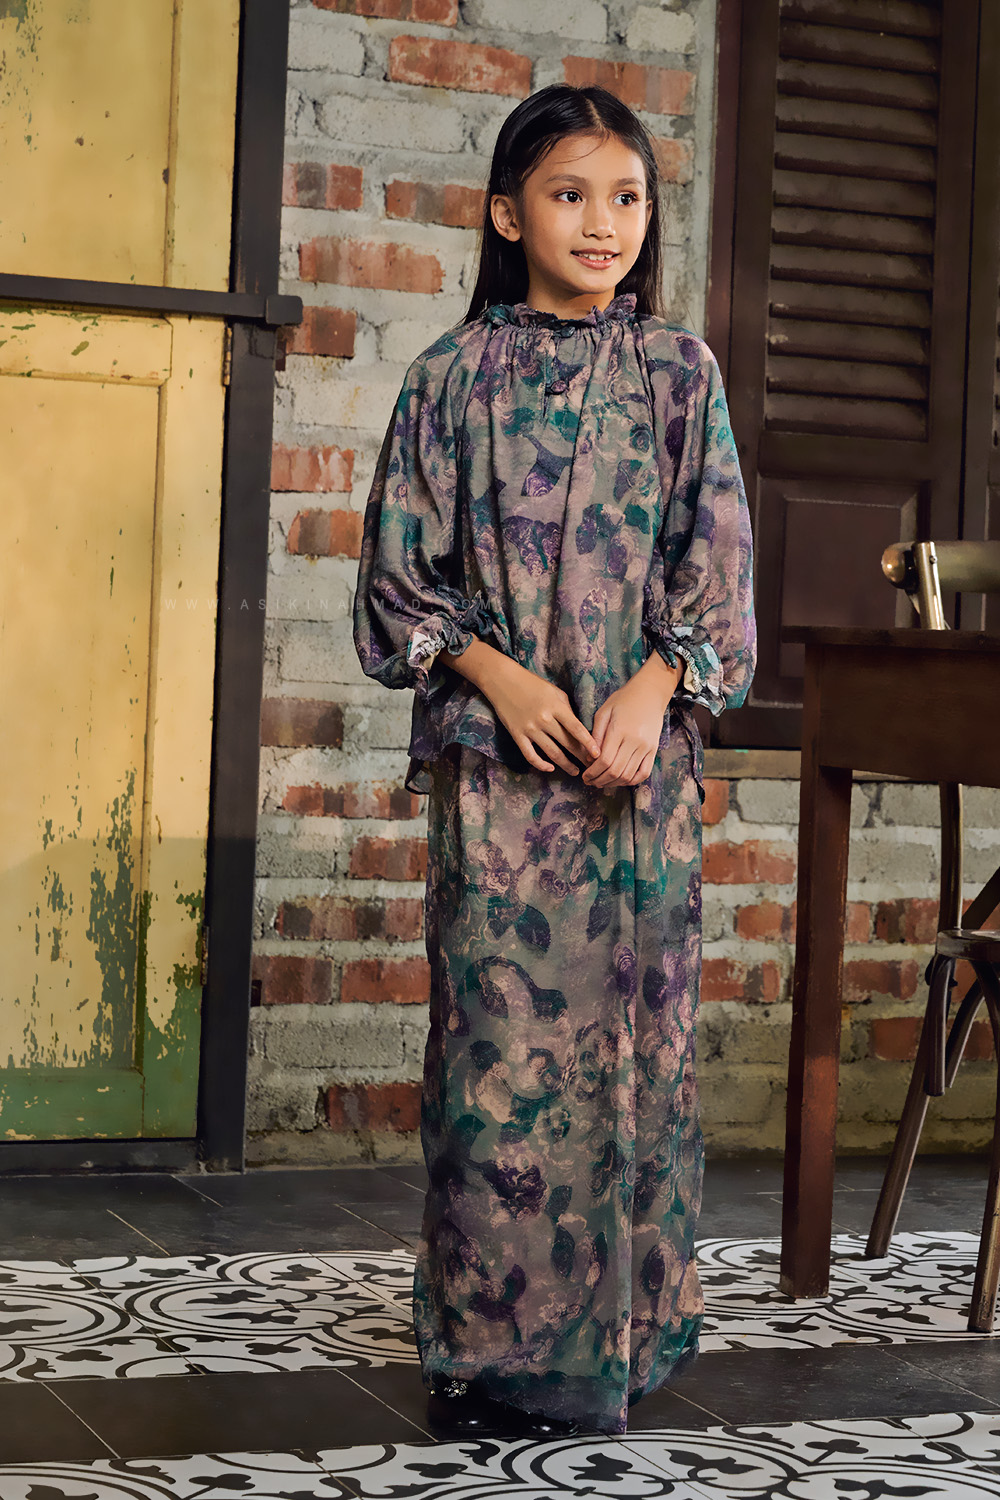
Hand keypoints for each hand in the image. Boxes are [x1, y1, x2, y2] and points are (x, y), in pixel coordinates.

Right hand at [486, 659, 601, 776]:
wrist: (503, 681)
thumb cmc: (532, 684)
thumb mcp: (555, 692)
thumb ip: (567, 710)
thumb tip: (579, 730)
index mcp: (556, 707)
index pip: (577, 729)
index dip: (589, 743)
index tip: (598, 754)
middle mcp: (544, 719)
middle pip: (567, 743)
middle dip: (581, 757)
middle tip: (592, 767)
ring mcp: (530, 728)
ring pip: (551, 753)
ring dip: (565, 765)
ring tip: (575, 772)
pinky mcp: (517, 735)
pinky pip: (530, 755)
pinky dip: (541, 765)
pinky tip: (550, 768)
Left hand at [581, 655, 681, 789]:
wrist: (649, 693)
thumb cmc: (623, 700)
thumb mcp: (603, 713)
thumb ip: (595, 736)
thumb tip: (589, 759)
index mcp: (619, 731)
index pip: (604, 760)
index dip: (593, 773)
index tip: (585, 776)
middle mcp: (634, 741)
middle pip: (615, 771)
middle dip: (600, 780)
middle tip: (591, 782)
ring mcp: (646, 747)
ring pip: (628, 775)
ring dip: (613, 783)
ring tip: (602, 782)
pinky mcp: (654, 750)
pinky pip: (644, 773)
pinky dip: (631, 781)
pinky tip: (620, 780)